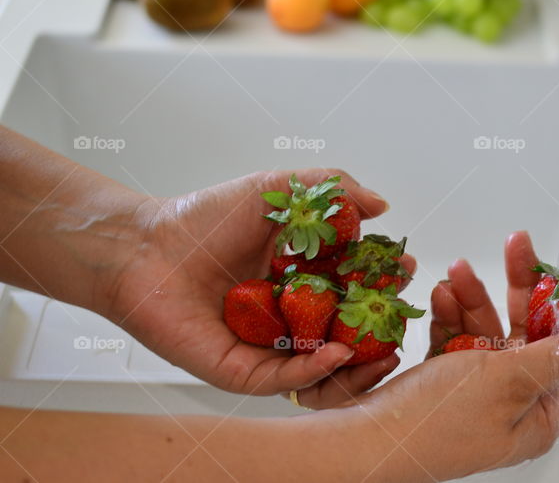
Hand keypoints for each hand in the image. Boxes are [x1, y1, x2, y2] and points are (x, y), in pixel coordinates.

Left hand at [103, 168, 411, 402]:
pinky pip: (285, 378)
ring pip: (323, 366)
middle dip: (380, 324)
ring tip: (382, 348)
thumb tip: (382, 205)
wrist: (145, 247)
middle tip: (400, 309)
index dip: (382, 278)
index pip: (354, 284)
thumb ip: (333, 188)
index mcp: (300, 275)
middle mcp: (289, 314)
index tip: (405, 264)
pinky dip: (315, 370)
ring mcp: (268, 345)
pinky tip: (337, 352)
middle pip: (346, 327)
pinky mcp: (242, 370)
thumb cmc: (206, 217)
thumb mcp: (279, 189)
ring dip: (358, 361)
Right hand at [345, 231, 558, 481]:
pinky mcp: (444, 381)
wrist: (360, 438)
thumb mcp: (508, 379)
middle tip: (517, 246)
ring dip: (475, 297)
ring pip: (489, 329)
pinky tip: (441, 295)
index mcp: (538, 414)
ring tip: (458, 271)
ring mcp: (476, 392)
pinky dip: (450, 314)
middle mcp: (512, 404)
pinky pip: (457, 338)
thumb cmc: (434, 421)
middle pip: (530, 333)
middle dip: (520, 288)